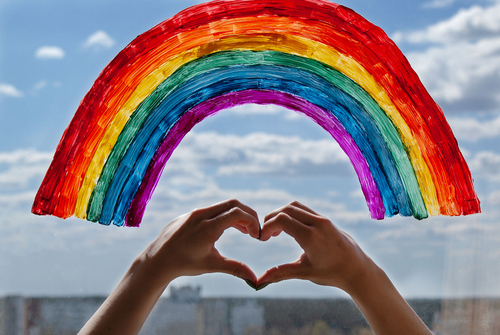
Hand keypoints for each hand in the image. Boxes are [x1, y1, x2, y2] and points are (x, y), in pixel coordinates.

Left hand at [137, 199, 260, 288]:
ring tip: (244, 231)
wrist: (157, 260)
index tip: (256, 235)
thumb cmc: (184, 264)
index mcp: (208, 227)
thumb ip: (235, 268)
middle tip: (254, 230)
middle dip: (248, 215)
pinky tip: (225, 229)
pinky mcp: (188, 214)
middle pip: (233, 204)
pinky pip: (210, 210)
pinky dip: (223, 216)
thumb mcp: (212, 265)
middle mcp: (201, 215)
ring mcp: (194, 212)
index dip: (252, 222)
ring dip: (236, 215)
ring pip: (222, 206)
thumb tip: (255, 280)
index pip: (238, 213)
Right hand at [256, 201, 432, 334]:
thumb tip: (258, 282)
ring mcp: (323, 219)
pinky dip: (292, 215)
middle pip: (286, 209)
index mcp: (311, 236)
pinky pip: (304, 210)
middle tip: (266, 235)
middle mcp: (318, 223)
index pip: (282, 219)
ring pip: (295, 206)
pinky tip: (289, 230)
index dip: (267, 226)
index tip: (262, 239)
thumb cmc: (332, 273)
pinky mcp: (326, 220)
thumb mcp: (304, 272)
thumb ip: (280, 273)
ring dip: (282, 215)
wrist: (358, 270)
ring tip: (276, 232)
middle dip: (271, 219)